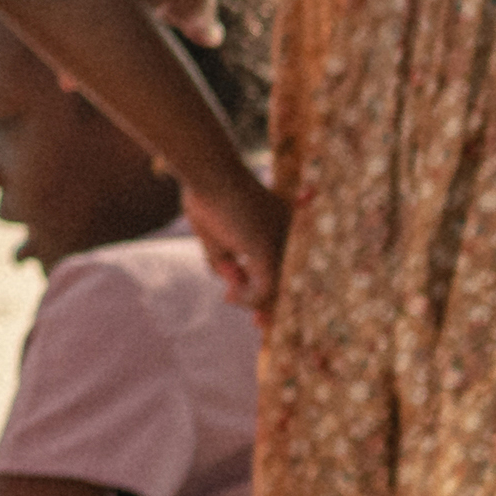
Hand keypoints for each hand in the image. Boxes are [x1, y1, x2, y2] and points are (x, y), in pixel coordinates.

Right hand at [180, 163, 287, 313]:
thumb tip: (232, 286)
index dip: (275, 291)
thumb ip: (226, 263)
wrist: (206, 172)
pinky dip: (247, 298)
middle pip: (289, 281)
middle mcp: (289, 236)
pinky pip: (264, 289)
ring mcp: (280, 243)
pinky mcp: (267, 250)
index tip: (261, 314)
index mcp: (280, 228)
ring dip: (250, 300)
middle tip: (260, 324)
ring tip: (231, 295)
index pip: (287, 267)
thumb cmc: (207, 197)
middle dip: (273, 307)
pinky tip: (230, 293)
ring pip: (275, 289)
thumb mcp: (215, 238)